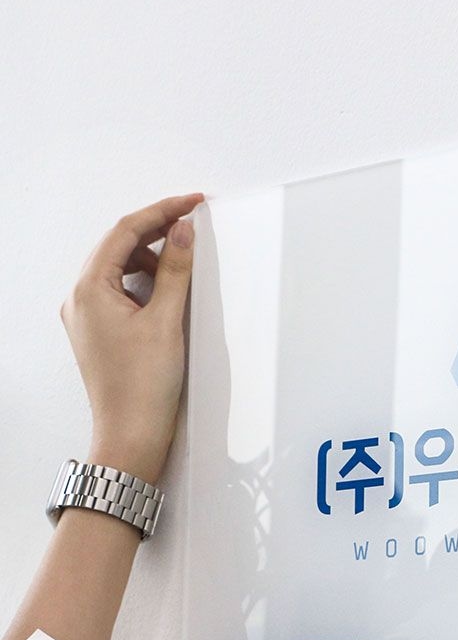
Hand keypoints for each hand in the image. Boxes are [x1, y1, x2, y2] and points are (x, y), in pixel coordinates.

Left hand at [60, 193, 203, 482]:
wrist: (132, 436)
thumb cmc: (143, 387)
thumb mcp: (167, 321)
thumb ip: (177, 271)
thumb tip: (183, 232)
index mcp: (88, 290)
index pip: (125, 232)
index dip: (161, 212)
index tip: (192, 203)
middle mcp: (81, 299)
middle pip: (120, 248)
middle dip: (158, 234)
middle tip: (194, 225)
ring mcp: (89, 317)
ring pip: (122, 270)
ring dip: (154, 262)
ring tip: (186, 269)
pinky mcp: (102, 333)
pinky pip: (123, 293)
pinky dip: (148, 286)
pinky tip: (171, 295)